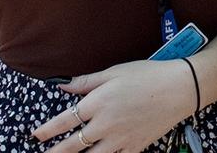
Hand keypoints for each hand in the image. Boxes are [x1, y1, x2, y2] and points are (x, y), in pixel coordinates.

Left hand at [33, 59, 193, 151]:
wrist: (180, 89)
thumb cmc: (147, 75)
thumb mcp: (115, 72)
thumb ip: (87, 82)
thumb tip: (63, 86)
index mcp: (98, 103)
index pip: (65, 121)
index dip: (48, 130)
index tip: (36, 135)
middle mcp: (105, 124)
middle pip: (73, 145)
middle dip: (56, 152)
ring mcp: (120, 139)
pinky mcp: (134, 147)